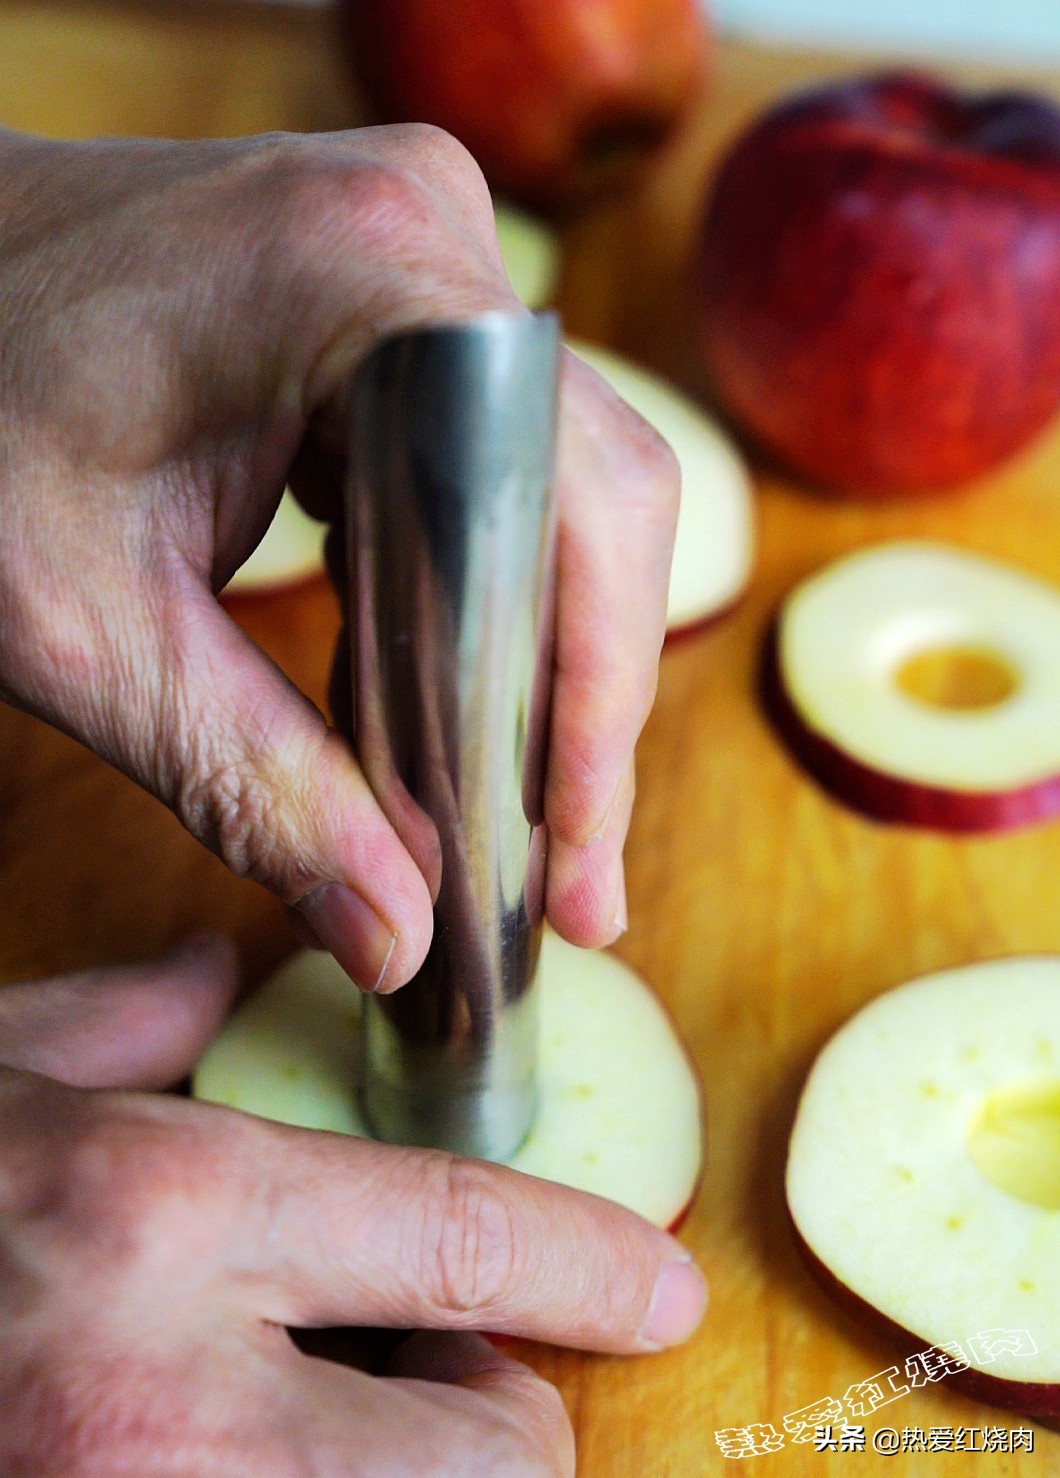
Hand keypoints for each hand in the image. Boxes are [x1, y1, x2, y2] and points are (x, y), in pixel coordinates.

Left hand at [0, 125, 677, 992]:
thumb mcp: (80, 623)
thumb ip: (249, 785)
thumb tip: (395, 936)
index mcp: (356, 282)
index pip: (573, 510)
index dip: (594, 697)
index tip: (572, 856)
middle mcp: (425, 233)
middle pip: (595, 503)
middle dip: (579, 704)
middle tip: (564, 877)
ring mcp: (421, 247)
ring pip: (561, 488)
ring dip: (537, 657)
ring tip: (510, 812)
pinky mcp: (402, 287)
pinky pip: (498, 458)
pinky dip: (480, 590)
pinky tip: (436, 695)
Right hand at [0, 940, 706, 1474]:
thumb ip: (129, 1019)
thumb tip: (224, 972)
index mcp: (154, 1210)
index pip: (457, 1233)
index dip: (591, 1260)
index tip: (664, 1286)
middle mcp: (160, 1398)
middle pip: (490, 1461)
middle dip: (510, 1421)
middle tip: (457, 1375)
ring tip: (352, 1422)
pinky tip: (262, 1454)